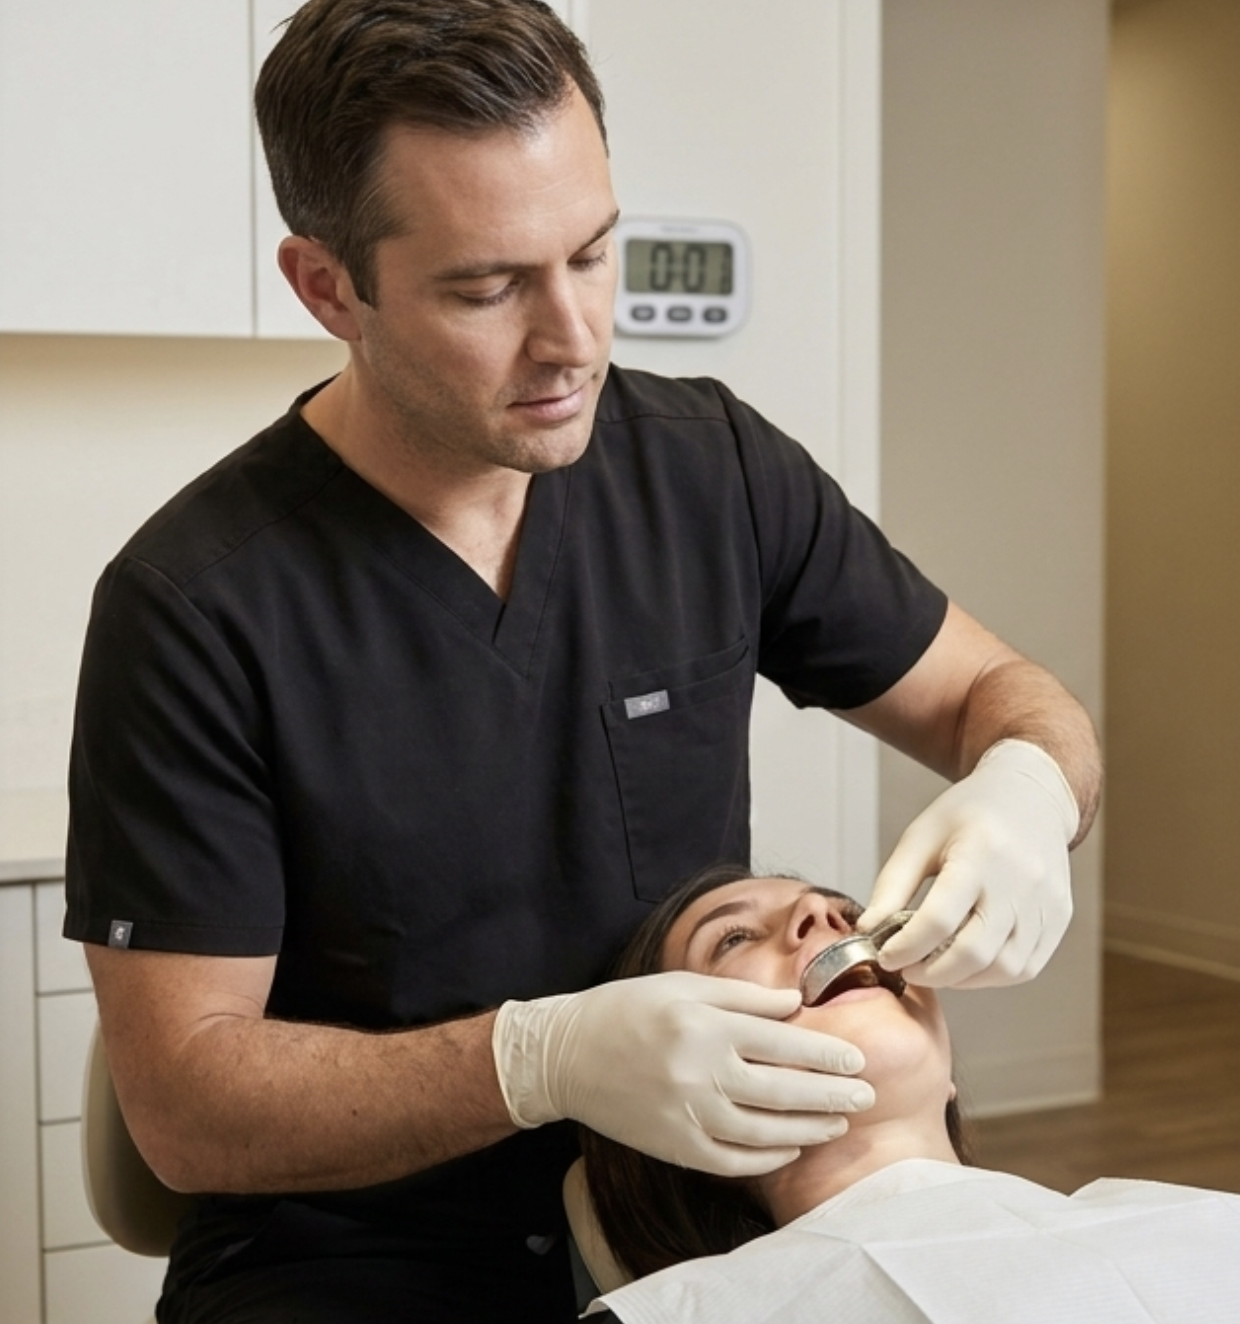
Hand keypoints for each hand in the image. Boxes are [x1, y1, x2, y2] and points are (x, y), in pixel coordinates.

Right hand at [492, 971, 872, 1176]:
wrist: (568, 1054)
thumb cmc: (628, 1009)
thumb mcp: (684, 985)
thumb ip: (744, 995)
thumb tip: (796, 1004)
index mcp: (705, 1027)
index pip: (782, 1043)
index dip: (826, 1054)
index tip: (858, 1059)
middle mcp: (700, 1074)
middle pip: (783, 1091)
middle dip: (831, 1096)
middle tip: (865, 1096)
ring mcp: (688, 1116)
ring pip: (765, 1131)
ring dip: (809, 1129)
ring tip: (838, 1123)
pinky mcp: (675, 1147)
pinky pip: (733, 1160)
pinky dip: (767, 1156)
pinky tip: (790, 1146)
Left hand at [859, 739, 1079, 988]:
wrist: (1031, 798)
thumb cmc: (967, 815)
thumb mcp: (920, 838)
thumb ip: (892, 886)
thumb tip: (867, 931)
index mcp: (980, 853)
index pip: (939, 919)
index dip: (906, 947)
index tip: (884, 956)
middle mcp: (1019, 881)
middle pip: (974, 952)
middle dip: (931, 972)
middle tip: (906, 969)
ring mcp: (1045, 903)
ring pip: (1003, 968)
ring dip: (962, 979)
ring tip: (934, 966)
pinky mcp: (1059, 918)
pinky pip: (1026, 966)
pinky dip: (992, 976)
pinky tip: (967, 963)